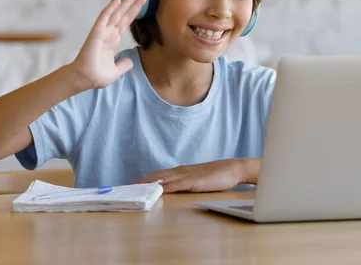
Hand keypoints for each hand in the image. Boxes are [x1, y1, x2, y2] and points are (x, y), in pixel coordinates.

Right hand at [68, 0, 146, 90]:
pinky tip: (117, 0)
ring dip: (124, 4)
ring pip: (115, 14)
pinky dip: (110, 9)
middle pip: (122, 17)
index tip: (142, 6)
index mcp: (113, 41)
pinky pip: (104, 18)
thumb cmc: (97, 76)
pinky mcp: (96, 33)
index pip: (125, 24)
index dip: (133, 15)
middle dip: (132, 6)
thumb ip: (123, 65)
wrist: (86, 79)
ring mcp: (102, 32)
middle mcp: (108, 34)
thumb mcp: (115, 71)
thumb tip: (130, 62)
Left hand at [136, 159, 250, 192]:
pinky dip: (165, 188)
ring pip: (163, 179)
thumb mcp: (197, 179)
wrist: (233, 168)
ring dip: (149, 185)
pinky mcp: (194, 181)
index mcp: (181, 170)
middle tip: (127, 189)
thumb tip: (174, 189)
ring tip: (136, 191)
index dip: (144, 180)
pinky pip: (176, 185)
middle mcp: (181, 171)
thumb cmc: (217, 175)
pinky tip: (157, 191)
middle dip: (141, 182)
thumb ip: (185, 182)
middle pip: (156, 176)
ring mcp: (187, 175)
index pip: (158, 174)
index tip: (132, 186)